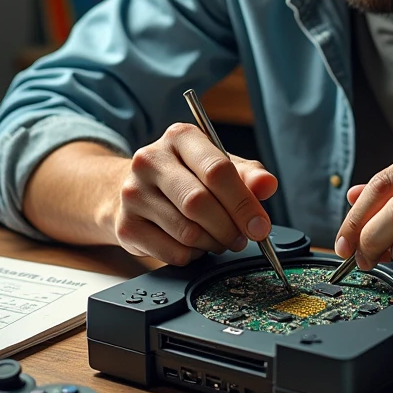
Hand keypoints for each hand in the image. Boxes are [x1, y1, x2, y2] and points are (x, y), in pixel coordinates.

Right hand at [113, 123, 277, 265]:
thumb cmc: (187, 176)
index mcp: (180, 137)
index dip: (244, 203)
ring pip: (187, 232)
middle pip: (199, 203)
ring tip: (218, 238)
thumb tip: (267, 185)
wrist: (137, 190)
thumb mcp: (220, 166)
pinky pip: (172, 252)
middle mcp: (150, 160)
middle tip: (241, 237)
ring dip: (213, 243)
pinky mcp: (125, 225)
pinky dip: (193, 255)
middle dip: (229, 227)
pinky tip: (193, 244)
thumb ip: (248, 175)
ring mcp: (133, 193)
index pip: (217, 170)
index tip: (260, 225)